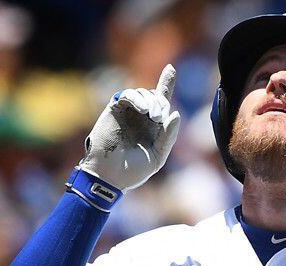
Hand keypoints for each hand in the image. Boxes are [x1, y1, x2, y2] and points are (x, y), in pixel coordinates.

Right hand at [79, 64, 180, 191]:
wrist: (109, 175)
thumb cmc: (133, 171)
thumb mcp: (158, 156)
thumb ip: (168, 136)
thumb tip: (176, 113)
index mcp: (153, 127)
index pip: (161, 101)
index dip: (166, 83)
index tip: (171, 68)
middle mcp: (140, 117)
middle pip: (155, 95)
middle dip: (161, 102)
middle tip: (158, 117)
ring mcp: (127, 113)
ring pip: (142, 93)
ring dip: (150, 100)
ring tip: (151, 116)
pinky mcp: (114, 110)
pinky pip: (126, 95)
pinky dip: (136, 98)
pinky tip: (142, 110)